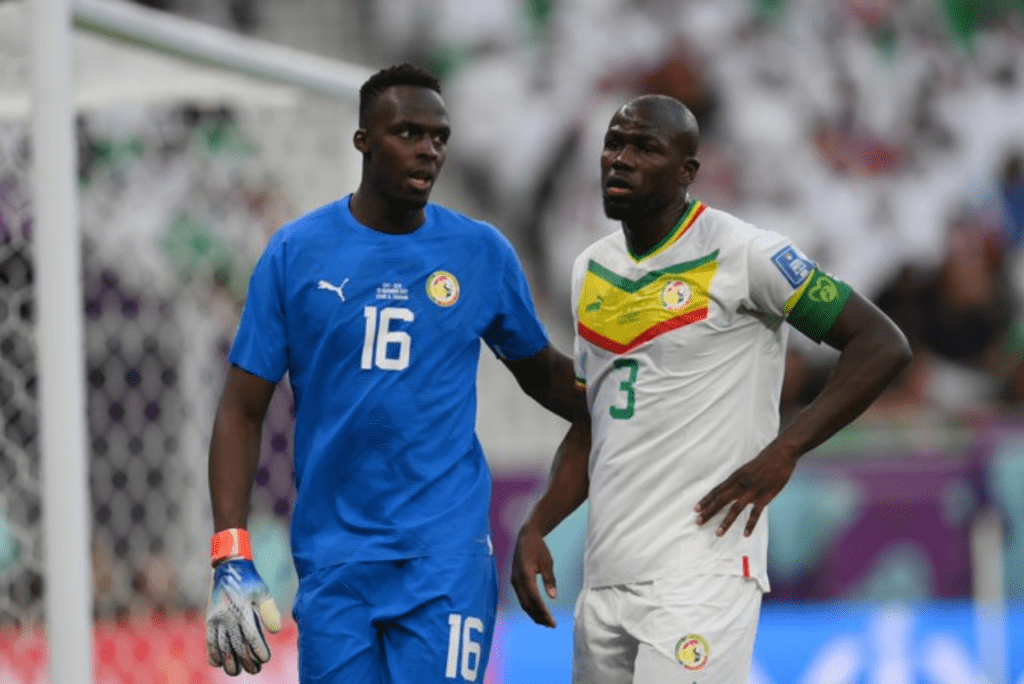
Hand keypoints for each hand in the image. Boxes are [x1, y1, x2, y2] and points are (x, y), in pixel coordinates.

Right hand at [206, 559, 281, 675]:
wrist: (228, 568)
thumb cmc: (250, 581)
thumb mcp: (262, 592)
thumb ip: (269, 610)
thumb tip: (276, 631)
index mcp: (242, 608)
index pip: (250, 636)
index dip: (257, 650)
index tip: (265, 659)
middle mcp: (227, 615)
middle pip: (236, 645)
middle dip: (246, 660)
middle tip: (255, 669)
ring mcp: (216, 619)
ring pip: (221, 646)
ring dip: (229, 662)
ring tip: (236, 671)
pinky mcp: (209, 620)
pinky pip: (209, 641)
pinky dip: (213, 654)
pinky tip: (219, 663)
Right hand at [510, 526, 556, 627]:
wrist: (525, 537)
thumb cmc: (538, 548)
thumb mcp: (547, 562)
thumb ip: (550, 579)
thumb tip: (553, 597)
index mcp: (525, 574)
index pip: (534, 598)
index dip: (542, 610)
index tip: (551, 620)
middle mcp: (517, 580)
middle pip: (527, 604)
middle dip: (539, 616)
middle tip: (552, 625)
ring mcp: (514, 581)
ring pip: (523, 603)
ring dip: (534, 614)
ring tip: (546, 622)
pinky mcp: (515, 582)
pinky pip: (522, 598)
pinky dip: (530, 607)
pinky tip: (539, 612)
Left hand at [694, 447, 797, 536]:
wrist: (780, 454)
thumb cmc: (763, 462)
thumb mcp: (745, 469)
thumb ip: (737, 480)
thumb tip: (729, 490)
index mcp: (735, 477)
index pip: (716, 491)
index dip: (705, 500)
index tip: (695, 510)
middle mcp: (740, 484)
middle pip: (720, 500)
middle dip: (708, 512)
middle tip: (698, 522)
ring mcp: (752, 491)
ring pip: (735, 508)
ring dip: (726, 522)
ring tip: (718, 533)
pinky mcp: (765, 496)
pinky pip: (756, 513)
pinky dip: (750, 524)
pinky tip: (745, 534)